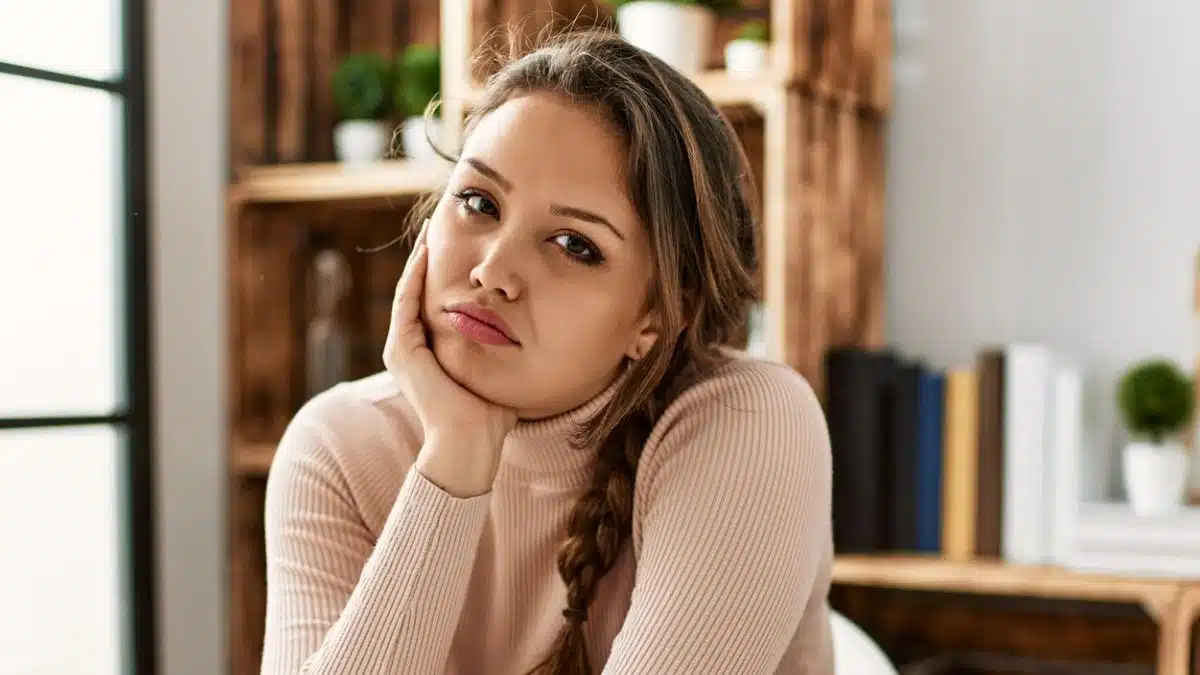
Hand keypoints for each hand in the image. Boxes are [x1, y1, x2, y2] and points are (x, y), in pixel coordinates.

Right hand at [383, 219, 516, 493]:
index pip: (437, 298)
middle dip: (432, 256)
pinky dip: (415, 276)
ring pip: (411, 290)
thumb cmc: (492, 417)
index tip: (465, 241)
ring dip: (421, 258)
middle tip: (444, 222)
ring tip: (433, 228)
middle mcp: (411, 347)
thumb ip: (507, 346)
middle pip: (421, 289)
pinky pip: (407, 303)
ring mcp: (403, 349)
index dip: (447, 269)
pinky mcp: (402, 352)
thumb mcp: (501, 368)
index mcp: (432, 350)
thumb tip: (536, 326)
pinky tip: (427, 252)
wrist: (469, 447)